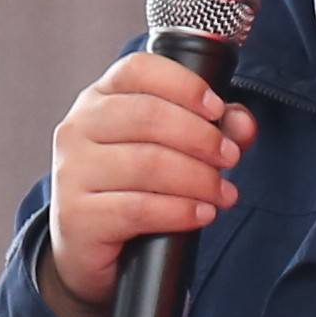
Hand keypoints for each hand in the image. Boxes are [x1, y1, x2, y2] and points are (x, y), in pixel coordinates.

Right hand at [38, 51, 254, 316]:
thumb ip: (213, 128)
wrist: (89, 247)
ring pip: (147, 164)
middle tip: (230, 158)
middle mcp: (78, 128)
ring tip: (224, 193)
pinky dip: (180, 211)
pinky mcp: (77, 216)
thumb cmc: (132, 188)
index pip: (138, 69)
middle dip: (201, 137)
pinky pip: (138, 208)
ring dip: (198, 178)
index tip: (217, 109)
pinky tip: (202, 214)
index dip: (184, 85)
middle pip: (147, 116)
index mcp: (99, 99)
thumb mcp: (172, 149)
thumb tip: (243, 123)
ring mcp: (72, 172)